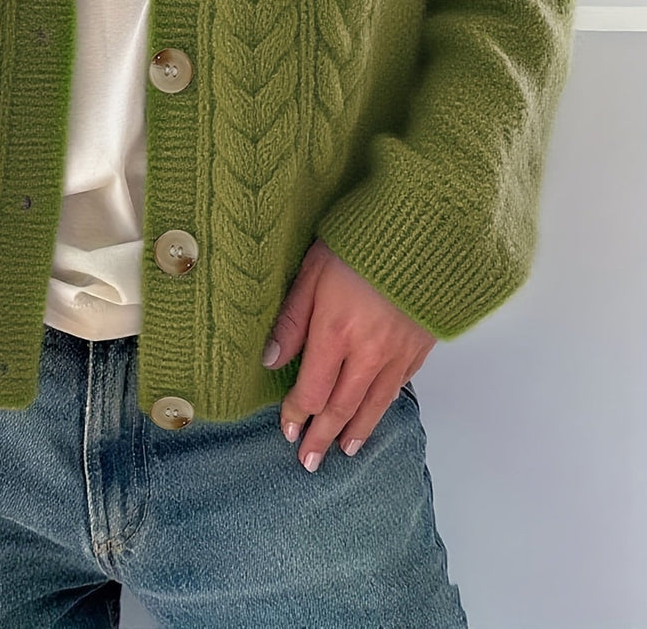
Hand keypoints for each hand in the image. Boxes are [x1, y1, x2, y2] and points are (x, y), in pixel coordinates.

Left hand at [263, 238, 436, 470]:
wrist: (422, 230)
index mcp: (335, 334)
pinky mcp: (420, 347)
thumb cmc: (358, 244)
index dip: (297, 415)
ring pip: (373, 405)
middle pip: (341, 408)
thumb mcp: (312, 272)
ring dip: (355, 432)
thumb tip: (271, 361)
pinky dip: (384, 407)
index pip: (311, 392)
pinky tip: (376, 414)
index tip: (286, 431)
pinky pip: (399, 388)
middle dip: (322, 437)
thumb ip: (291, 319)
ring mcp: (398, 353)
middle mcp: (368, 353)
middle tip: (308, 462)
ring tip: (344, 452)